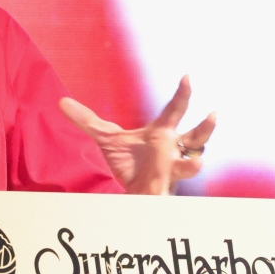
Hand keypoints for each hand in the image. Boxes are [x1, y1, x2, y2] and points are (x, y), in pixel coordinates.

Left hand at [59, 75, 215, 194]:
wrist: (130, 189)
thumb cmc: (129, 161)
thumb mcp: (106, 138)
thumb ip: (87, 120)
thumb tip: (61, 102)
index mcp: (161, 133)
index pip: (174, 110)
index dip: (182, 94)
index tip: (187, 77)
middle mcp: (172, 149)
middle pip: (196, 137)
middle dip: (205, 128)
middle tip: (212, 114)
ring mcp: (171, 169)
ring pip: (191, 165)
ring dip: (194, 165)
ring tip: (196, 162)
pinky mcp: (163, 187)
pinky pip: (168, 191)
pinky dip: (166, 195)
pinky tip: (162, 196)